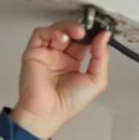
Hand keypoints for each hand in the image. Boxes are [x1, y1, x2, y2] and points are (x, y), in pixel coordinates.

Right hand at [9, 21, 111, 139]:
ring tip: (78, 33)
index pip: (83, 42)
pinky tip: (63, 39)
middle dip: (81, 29)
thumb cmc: (68, 103)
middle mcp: (59, 57)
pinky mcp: (34, 52)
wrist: (48, 112)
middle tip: (89, 30)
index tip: (101, 32)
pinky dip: (53, 31)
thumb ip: (101, 58)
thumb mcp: (96, 81)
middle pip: (70, 33)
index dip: (92, 35)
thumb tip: (104, 37)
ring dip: (68, 27)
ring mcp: (46, 54)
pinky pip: (40, 33)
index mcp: (73, 64)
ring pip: (56, 29)